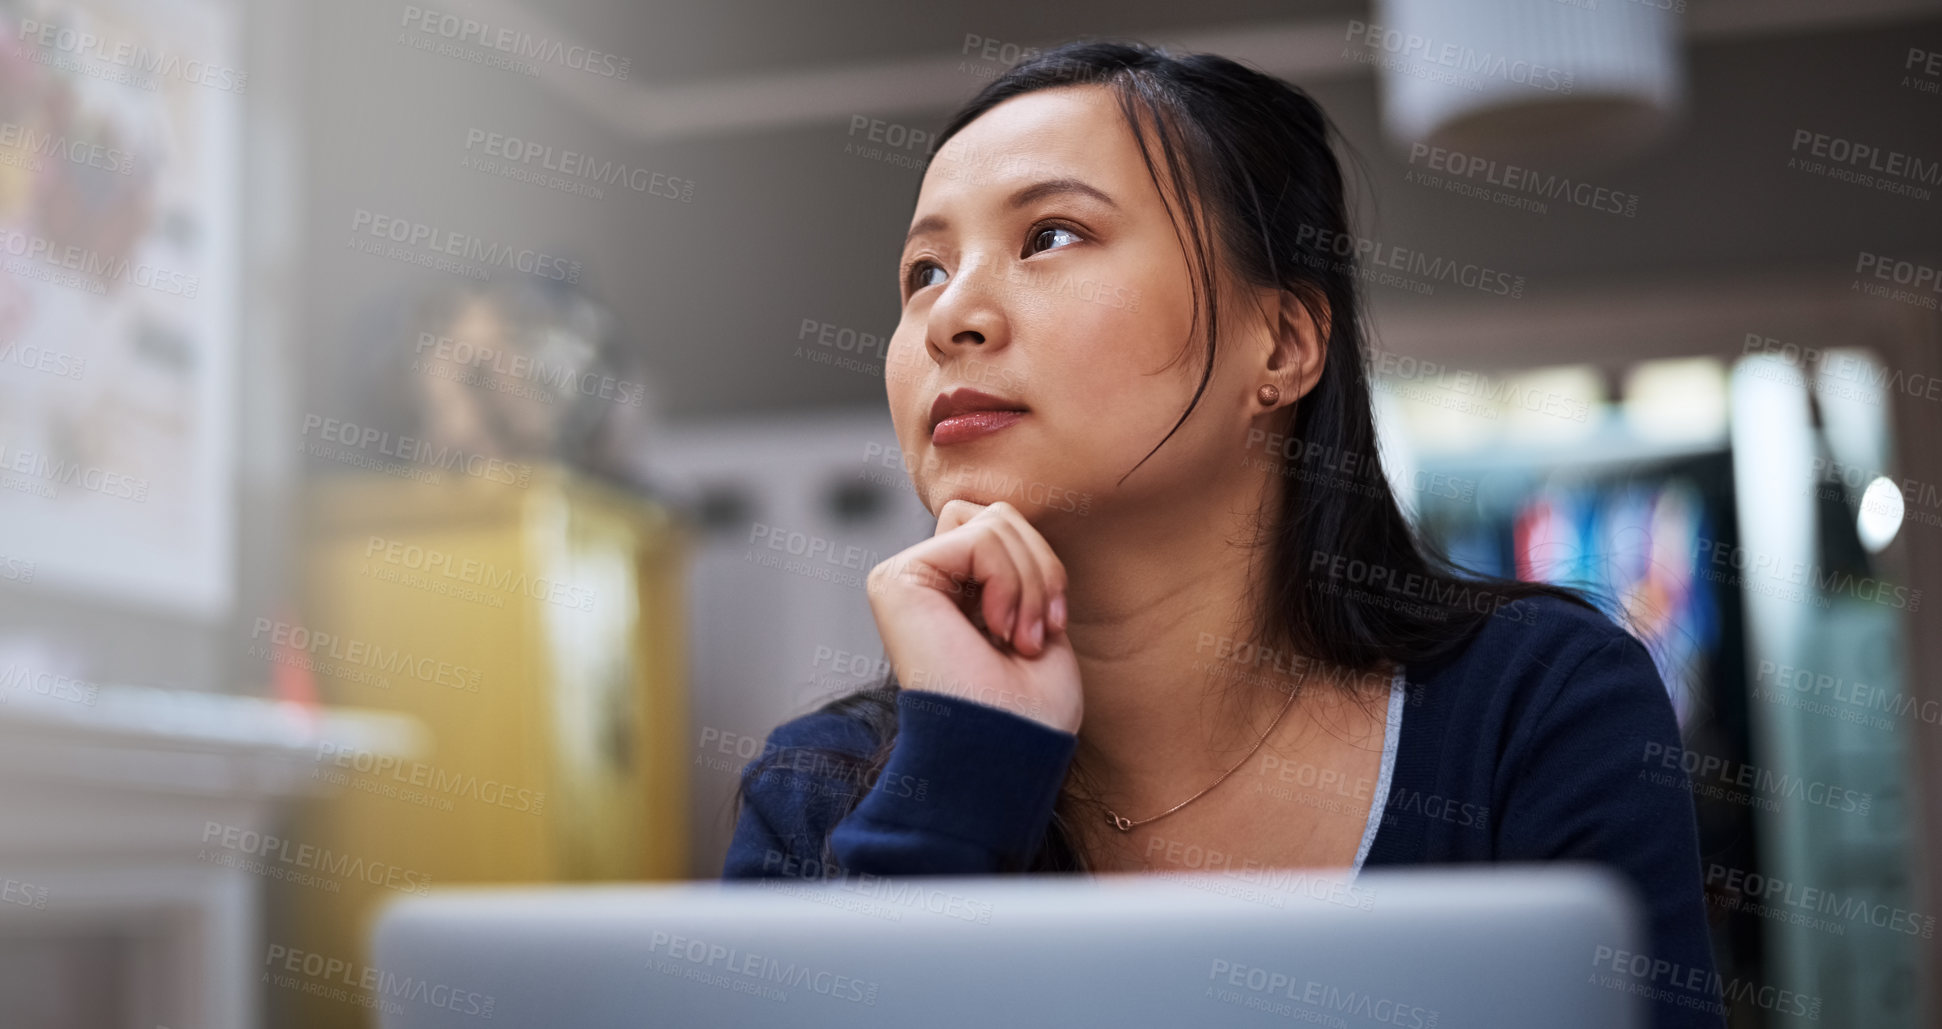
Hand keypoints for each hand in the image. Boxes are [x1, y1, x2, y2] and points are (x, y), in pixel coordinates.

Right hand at [865, 500, 1082, 733]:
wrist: (1008, 750)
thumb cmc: (1030, 708)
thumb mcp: (1035, 614)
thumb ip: (1013, 561)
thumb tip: (1002, 514)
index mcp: (950, 592)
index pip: (1002, 528)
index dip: (1040, 566)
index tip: (1053, 627)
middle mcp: (921, 583)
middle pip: (998, 515)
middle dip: (1039, 568)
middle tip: (1038, 635)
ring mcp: (904, 578)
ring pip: (994, 520)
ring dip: (1030, 583)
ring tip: (1020, 639)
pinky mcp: (896, 579)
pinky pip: (979, 536)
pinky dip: (1010, 581)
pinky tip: (997, 630)